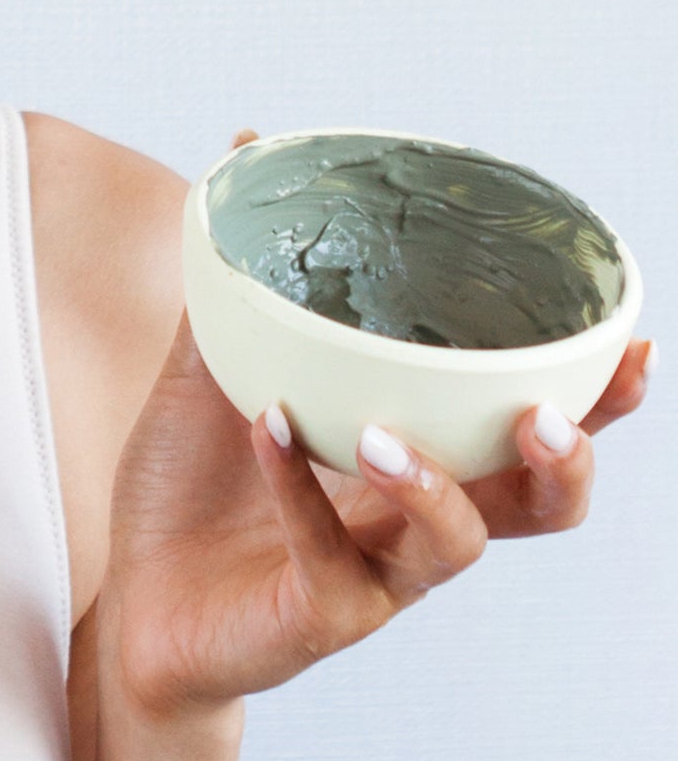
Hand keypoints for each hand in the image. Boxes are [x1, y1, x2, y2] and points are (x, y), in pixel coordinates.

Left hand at [99, 127, 654, 718]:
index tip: (631, 344)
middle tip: (544, 415)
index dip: (595, 402)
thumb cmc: (189, 485)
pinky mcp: (322, 614)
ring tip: (386, 436)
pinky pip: (329, 556)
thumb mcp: (209, 366)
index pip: (527, 432)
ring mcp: (376, 574)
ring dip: (436, 487)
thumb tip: (244, 147)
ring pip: (458, 545)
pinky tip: (268, 429)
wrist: (132, 599)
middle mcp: (413, 517)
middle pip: (537, 504)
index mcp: (416, 455)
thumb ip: (232, 279)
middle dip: (565, 461)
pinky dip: (298, 490)